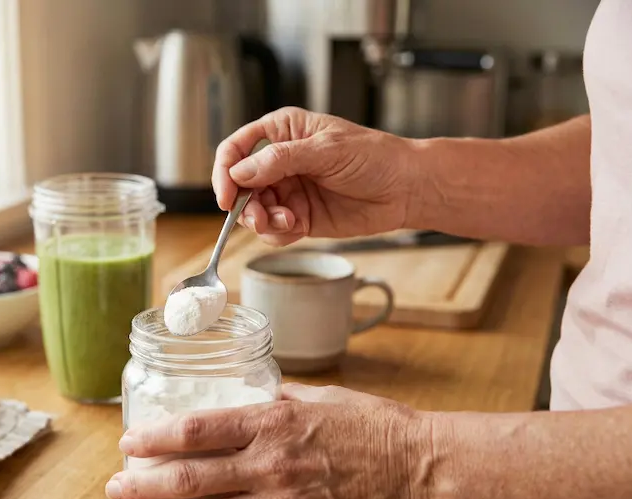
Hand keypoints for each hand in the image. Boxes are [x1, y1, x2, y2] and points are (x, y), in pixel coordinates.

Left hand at [105, 383, 432, 498]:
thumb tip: (248, 397)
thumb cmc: (373, 425)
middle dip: (143, 484)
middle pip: (190, 478)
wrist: (421, 467)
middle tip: (115, 488)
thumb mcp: (320, 396)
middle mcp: (270, 463)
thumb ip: (277, 400)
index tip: (128, 443)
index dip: (154, 438)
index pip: (197, 430)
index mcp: (273, 421)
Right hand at [212, 107, 420, 246]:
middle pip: (239, 185)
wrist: (406, 189)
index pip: (236, 148)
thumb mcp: (326, 150)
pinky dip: (277, 233)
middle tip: (259, 217)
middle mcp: (279, 161)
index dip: (225, 171)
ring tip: (286, 222)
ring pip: (253, 211)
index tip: (226, 196)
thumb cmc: (375, 157)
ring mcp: (287, 190)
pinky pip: (272, 230)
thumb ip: (281, 160)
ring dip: (262, 221)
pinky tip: (297, 227)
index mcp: (282, 131)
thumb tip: (240, 172)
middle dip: (244, 205)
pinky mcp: (298, 216)